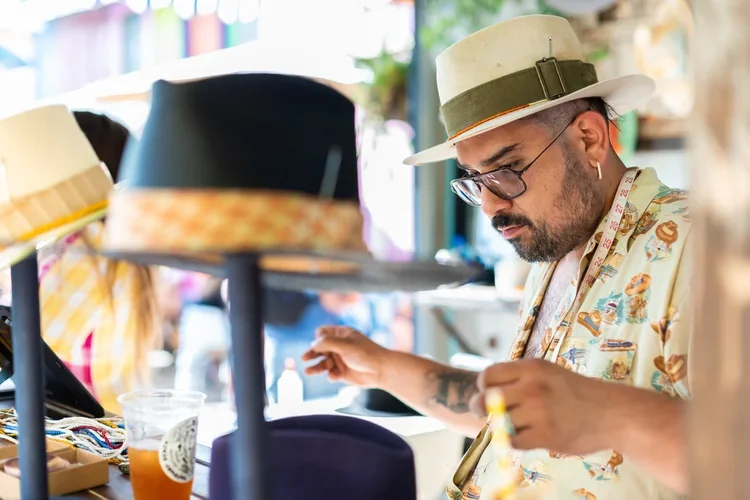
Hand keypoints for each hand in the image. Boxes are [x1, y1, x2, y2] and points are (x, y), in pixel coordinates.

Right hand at [301, 326, 389, 387]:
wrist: (381, 370)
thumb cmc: (366, 353)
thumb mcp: (346, 345)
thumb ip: (328, 343)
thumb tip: (313, 344)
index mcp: (341, 334)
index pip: (322, 333)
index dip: (318, 339)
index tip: (320, 345)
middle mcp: (339, 346)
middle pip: (319, 348)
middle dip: (312, 353)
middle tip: (304, 358)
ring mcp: (340, 359)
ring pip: (322, 362)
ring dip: (316, 367)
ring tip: (308, 372)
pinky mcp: (342, 372)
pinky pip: (330, 373)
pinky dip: (331, 375)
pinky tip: (335, 376)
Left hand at [470, 359, 608, 455]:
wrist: (612, 413)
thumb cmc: (577, 392)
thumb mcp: (548, 372)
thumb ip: (521, 378)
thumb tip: (488, 389)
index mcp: (531, 368)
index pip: (488, 375)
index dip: (483, 386)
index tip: (488, 393)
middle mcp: (532, 387)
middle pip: (486, 398)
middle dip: (481, 407)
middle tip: (487, 413)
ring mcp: (538, 411)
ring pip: (498, 421)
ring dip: (499, 426)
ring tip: (511, 425)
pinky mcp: (545, 434)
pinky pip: (512, 441)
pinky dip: (513, 441)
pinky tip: (523, 437)